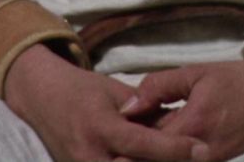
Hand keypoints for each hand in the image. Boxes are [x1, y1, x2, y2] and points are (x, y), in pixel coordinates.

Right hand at [4, 45, 206, 161]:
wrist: (41, 98)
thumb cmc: (81, 89)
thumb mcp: (114, 90)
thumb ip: (145, 110)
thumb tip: (181, 125)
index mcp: (98, 125)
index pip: (141, 144)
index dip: (174, 149)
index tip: (202, 149)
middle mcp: (89, 154)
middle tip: (198, 157)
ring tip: (178, 157)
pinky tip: (152, 159)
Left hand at [120, 45, 243, 159]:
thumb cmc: (240, 79)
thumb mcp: (196, 73)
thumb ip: (157, 87)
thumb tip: (126, 107)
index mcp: (195, 125)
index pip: (146, 142)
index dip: (123, 139)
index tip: (104, 132)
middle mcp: (204, 152)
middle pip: (155, 159)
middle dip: (133, 153)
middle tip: (113, 143)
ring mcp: (213, 161)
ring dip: (151, 154)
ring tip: (133, 142)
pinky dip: (168, 154)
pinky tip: (158, 143)